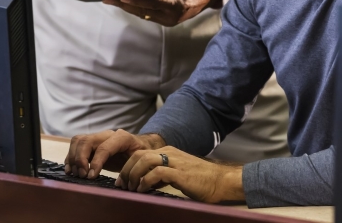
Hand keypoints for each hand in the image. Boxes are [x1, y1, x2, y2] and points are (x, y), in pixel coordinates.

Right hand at [64, 129, 165, 178]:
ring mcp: (98, 137)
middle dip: (81, 159)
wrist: (140, 145)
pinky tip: (71, 170)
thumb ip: (132, 168)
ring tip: (76, 174)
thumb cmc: (140, 154)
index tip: (91, 177)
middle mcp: (107, 134)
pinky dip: (70, 156)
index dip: (96, 162)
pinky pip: (76, 144)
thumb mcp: (140, 160)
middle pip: (87, 141)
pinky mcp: (91, 143)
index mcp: (121, 137)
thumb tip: (120, 183)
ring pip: (79, 140)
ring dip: (73, 157)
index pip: (104, 147)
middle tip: (83, 176)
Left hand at [102, 0, 222, 26]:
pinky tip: (123, 2)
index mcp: (179, 4)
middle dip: (124, 4)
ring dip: (127, 8)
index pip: (154, 3)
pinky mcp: (166, 20)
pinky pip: (147, 15)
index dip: (137, 1)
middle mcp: (172, 16)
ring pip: (144, 14)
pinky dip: (134, 9)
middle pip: (144, 11)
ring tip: (110, 0)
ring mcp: (169, 20)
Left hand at [116, 145, 244, 202]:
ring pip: (145, 160)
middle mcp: (169, 152)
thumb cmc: (199, 180)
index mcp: (168, 151)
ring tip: (130, 189)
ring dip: (133, 175)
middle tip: (121, 186)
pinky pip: (157, 172)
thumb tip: (144, 184)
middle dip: (126, 170)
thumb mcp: (176, 174)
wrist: (220, 181)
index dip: (128, 166)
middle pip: (139, 155)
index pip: (140, 153)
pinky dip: (145, 181)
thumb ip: (161, 175)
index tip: (121, 181)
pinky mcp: (179, 172)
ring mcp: (174, 161)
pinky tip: (142, 190)